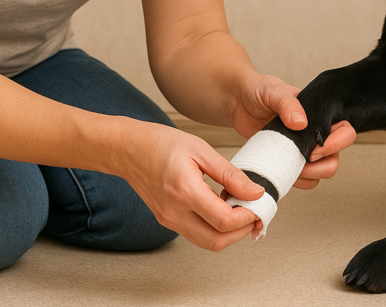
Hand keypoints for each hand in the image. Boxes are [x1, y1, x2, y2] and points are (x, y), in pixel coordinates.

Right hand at [114, 120, 264, 250]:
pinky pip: (196, 235)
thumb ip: (230, 174)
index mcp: (185, 192)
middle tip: (254, 214)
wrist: (128, 149)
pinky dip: (213, 229)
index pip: (224, 221)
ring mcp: (169, 219)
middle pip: (217, 241)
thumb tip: (254, 191)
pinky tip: (220, 209)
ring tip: (239, 211)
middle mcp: (175, 212)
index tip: (257, 205)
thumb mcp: (201, 150)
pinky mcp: (166, 220)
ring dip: (228, 234)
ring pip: (206, 242)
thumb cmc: (160, 144)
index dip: (247, 217)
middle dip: (242, 232)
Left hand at [232, 73, 356, 189]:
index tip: (314, 148)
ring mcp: (303, 149)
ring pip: (321, 173)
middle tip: (302, 161)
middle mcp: (316, 133)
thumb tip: (301, 122)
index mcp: (320, 114)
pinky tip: (281, 172)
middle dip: (322, 166)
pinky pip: (302, 180)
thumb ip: (288, 104)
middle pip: (335, 158)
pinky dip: (295, 182)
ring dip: (308, 176)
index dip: (336, 144)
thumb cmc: (260, 91)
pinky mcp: (288, 161)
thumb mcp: (273, 91)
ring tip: (289, 167)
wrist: (239, 102)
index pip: (345, 132)